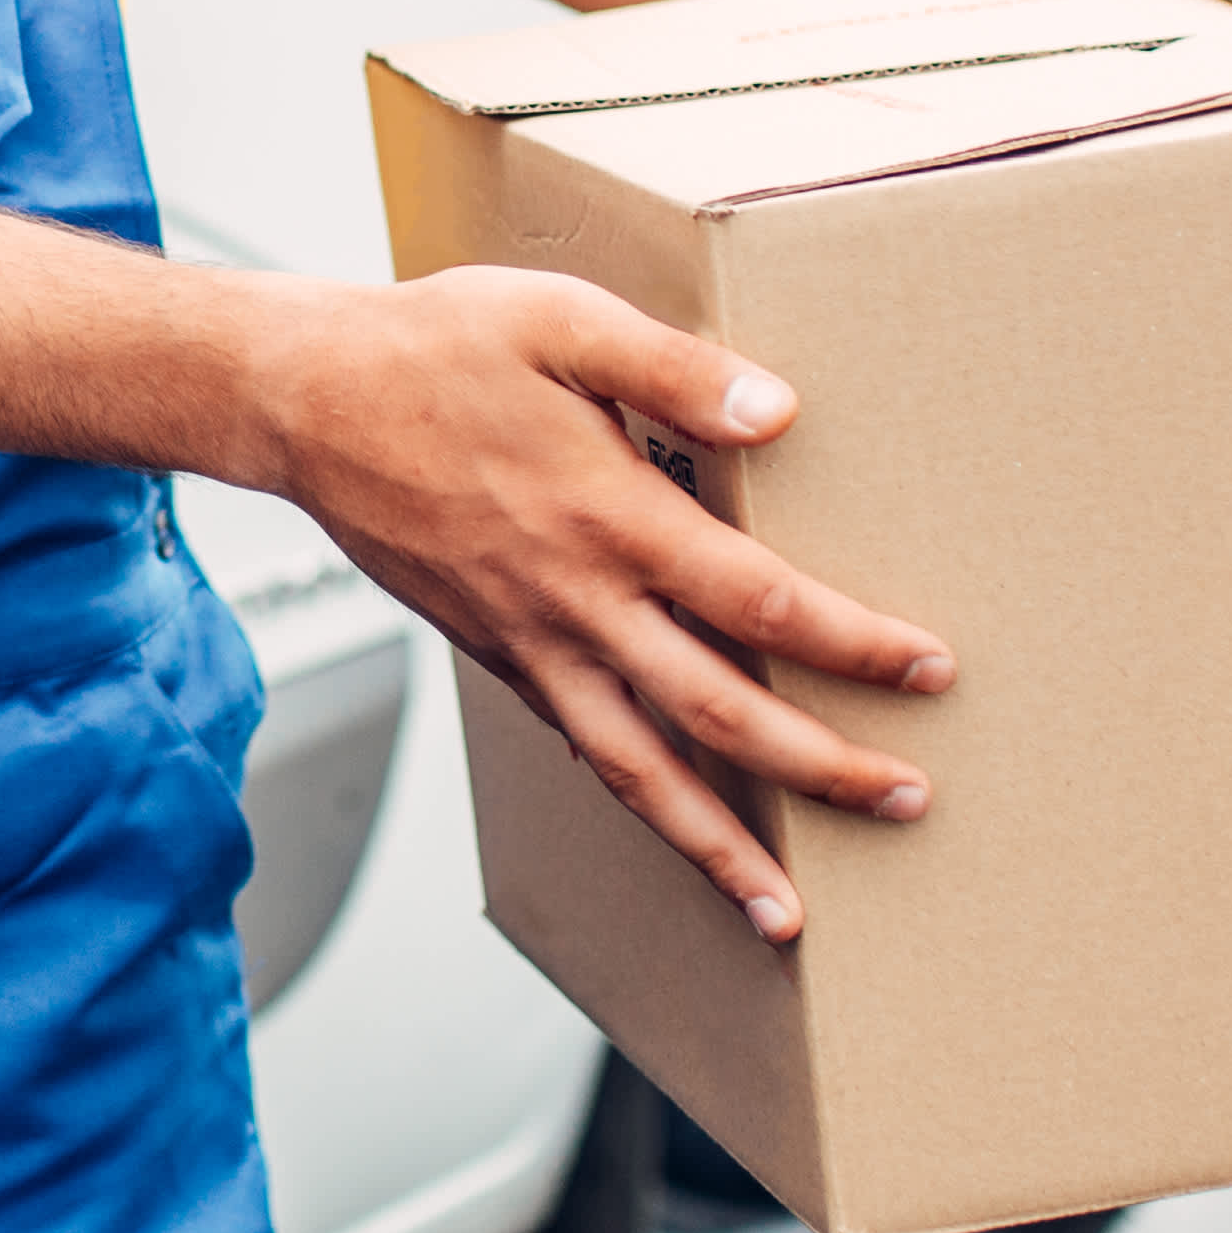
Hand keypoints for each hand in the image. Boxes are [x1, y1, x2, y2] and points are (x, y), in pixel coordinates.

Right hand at [245, 268, 943, 945]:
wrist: (304, 402)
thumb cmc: (435, 348)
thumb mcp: (559, 320)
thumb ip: (674, 366)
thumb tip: (779, 409)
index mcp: (610, 516)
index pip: (757, 603)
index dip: (850, 644)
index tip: (927, 668)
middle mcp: (576, 601)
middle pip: (719, 715)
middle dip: (821, 769)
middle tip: (907, 803)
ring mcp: (532, 643)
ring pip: (640, 770)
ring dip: (719, 847)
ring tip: (785, 912)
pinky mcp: (498, 656)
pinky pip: (582, 747)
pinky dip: (640, 801)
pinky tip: (682, 825)